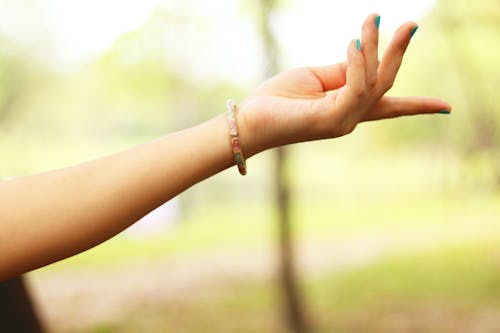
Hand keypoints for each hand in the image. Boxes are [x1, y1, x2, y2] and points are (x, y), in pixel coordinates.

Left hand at [238, 14, 450, 155]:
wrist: (250, 119)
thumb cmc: (278, 99)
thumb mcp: (315, 77)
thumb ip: (343, 69)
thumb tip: (365, 53)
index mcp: (347, 109)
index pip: (388, 106)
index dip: (418, 106)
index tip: (446, 108)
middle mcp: (350, 118)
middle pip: (386, 85)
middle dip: (399, 54)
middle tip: (412, 24)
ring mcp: (343, 122)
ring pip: (374, 82)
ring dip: (378, 48)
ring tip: (373, 19)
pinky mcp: (331, 119)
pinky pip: (355, 87)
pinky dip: (358, 62)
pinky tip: (354, 41)